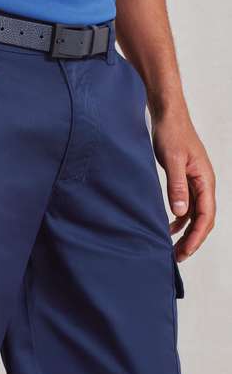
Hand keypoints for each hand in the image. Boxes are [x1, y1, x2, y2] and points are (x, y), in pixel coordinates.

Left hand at [152, 112, 215, 261]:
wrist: (168, 115)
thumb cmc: (171, 134)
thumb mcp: (172, 161)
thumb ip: (176, 187)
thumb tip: (180, 213)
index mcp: (205, 180)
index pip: (206, 215)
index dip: (196, 237)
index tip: (185, 252)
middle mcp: (204, 183)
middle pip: (203, 219)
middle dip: (193, 240)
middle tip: (177, 257)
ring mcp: (196, 182)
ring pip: (196, 214)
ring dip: (186, 232)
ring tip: (172, 248)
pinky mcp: (186, 180)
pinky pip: (187, 206)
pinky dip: (180, 219)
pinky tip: (168, 228)